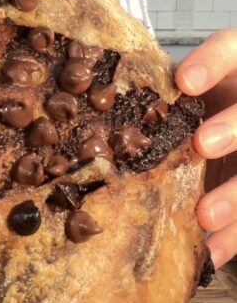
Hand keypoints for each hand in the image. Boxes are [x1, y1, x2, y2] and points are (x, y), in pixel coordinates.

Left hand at [175, 29, 236, 268]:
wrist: (212, 130)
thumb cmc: (175, 109)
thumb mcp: (168, 96)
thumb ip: (151, 100)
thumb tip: (80, 109)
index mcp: (231, 69)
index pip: (230, 50)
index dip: (212, 63)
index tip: (184, 82)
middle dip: (234, 128)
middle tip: (203, 145)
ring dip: (236, 193)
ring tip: (205, 214)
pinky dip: (232, 236)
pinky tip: (210, 252)